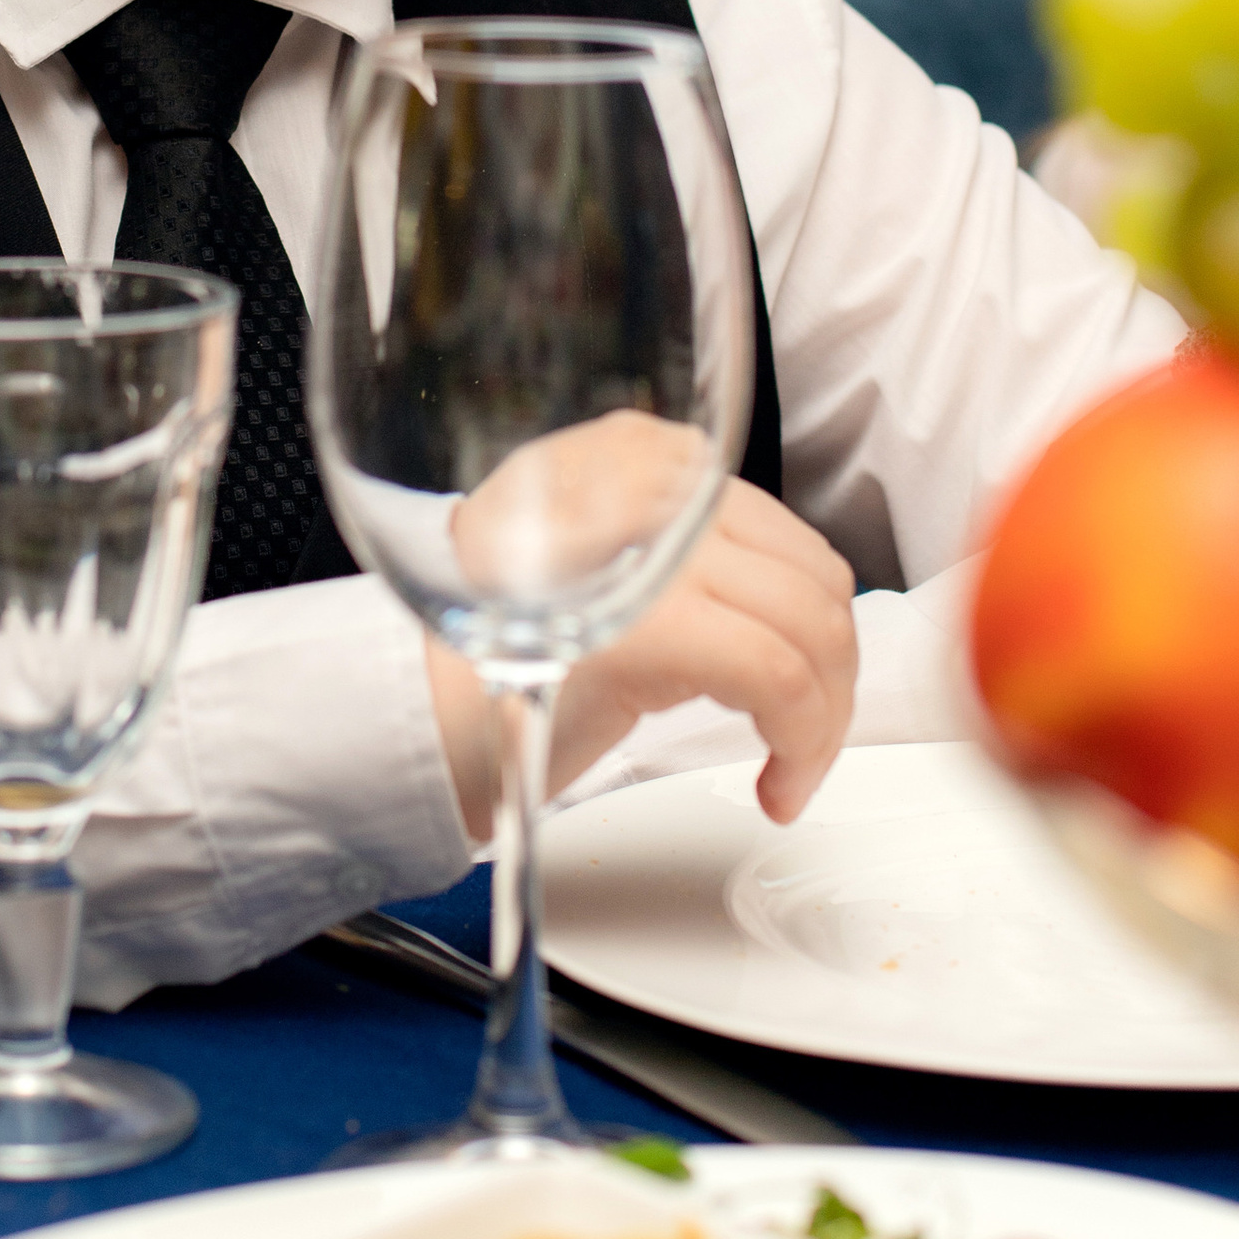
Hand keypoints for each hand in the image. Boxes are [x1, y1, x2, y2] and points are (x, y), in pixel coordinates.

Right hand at [425, 477, 858, 843]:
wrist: (405, 719)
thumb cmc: (491, 666)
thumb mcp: (600, 571)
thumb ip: (684, 558)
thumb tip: (797, 608)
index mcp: (638, 456)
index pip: (782, 531)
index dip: (814, 624)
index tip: (803, 690)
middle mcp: (648, 483)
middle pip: (812, 577)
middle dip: (834, 679)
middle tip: (804, 744)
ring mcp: (648, 549)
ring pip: (813, 626)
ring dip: (824, 718)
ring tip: (790, 768)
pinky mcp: (649, 625)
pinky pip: (781, 678)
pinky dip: (803, 742)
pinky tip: (777, 782)